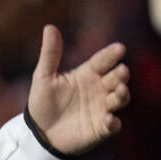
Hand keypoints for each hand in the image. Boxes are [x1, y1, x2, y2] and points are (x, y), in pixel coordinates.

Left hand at [26, 24, 129, 156]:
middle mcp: (99, 89)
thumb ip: (50, 54)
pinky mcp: (101, 128)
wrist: (39, 133)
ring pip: (119, 98)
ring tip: (119, 90)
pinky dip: (112, 123)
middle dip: (120, 74)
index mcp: (87, 74)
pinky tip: (109, 119)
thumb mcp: (43, 77)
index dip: (111, 55)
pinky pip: (111, 125)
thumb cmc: (43, 102)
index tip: (119, 48)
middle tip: (121, 70)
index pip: (103, 61)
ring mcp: (102, 108)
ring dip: (121, 94)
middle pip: (115, 78)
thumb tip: (49, 26)